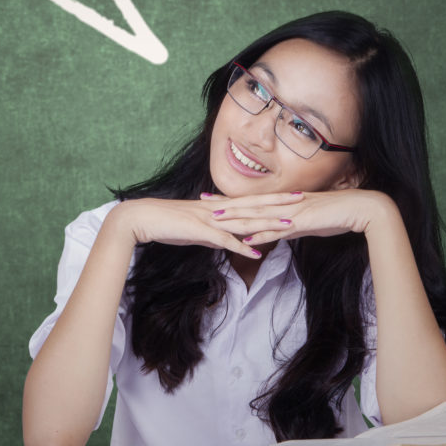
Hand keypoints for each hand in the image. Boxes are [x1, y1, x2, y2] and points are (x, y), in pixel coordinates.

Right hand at [107, 194, 306, 259]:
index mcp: (217, 206)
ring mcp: (210, 220)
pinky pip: (226, 240)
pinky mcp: (201, 232)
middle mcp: (217, 210)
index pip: (250, 199)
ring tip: (289, 224)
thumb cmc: (165, 223)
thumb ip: (210, 231)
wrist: (143, 218)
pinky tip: (258, 251)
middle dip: (278, 202)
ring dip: (267, 223)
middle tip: (302, 198)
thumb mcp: (193, 227)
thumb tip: (222, 239)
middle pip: (253, 204)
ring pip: (244, 220)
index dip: (271, 196)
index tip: (290, 193)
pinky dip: (242, 245)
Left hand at [209, 188, 396, 246]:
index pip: (253, 200)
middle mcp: (285, 203)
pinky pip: (279, 230)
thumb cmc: (339, 215)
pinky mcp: (303, 222)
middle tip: (202, 202)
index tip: (212, 198)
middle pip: (249, 204)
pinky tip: (247, 240)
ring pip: (259, 215)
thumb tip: (280, 234)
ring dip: (237, 218)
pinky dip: (262, 235)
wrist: (363, 208)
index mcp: (286, 201)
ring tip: (215, 219)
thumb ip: (294, 227)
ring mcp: (293, 212)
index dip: (232, 199)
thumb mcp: (310, 222)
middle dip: (225, 204)